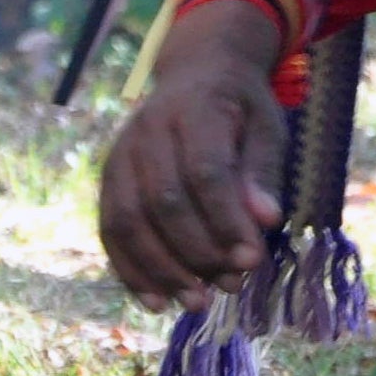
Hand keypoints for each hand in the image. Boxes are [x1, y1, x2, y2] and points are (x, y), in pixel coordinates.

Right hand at [96, 2, 286, 309]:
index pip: (205, 171)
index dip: (226, 220)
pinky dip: (130, 270)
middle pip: (163, 201)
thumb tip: (266, 220)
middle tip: (232, 285)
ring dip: (162, 269)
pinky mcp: (108, 177)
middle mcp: (147, 129)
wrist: (196, 72)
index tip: (252, 260)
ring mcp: (120, 153)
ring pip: (129, 219)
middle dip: (198, 252)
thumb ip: (263, 171)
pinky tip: (156, 301)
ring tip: (197, 303)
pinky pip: (110, 229)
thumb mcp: (267, 127)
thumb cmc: (240, 107)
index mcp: (194, 109)